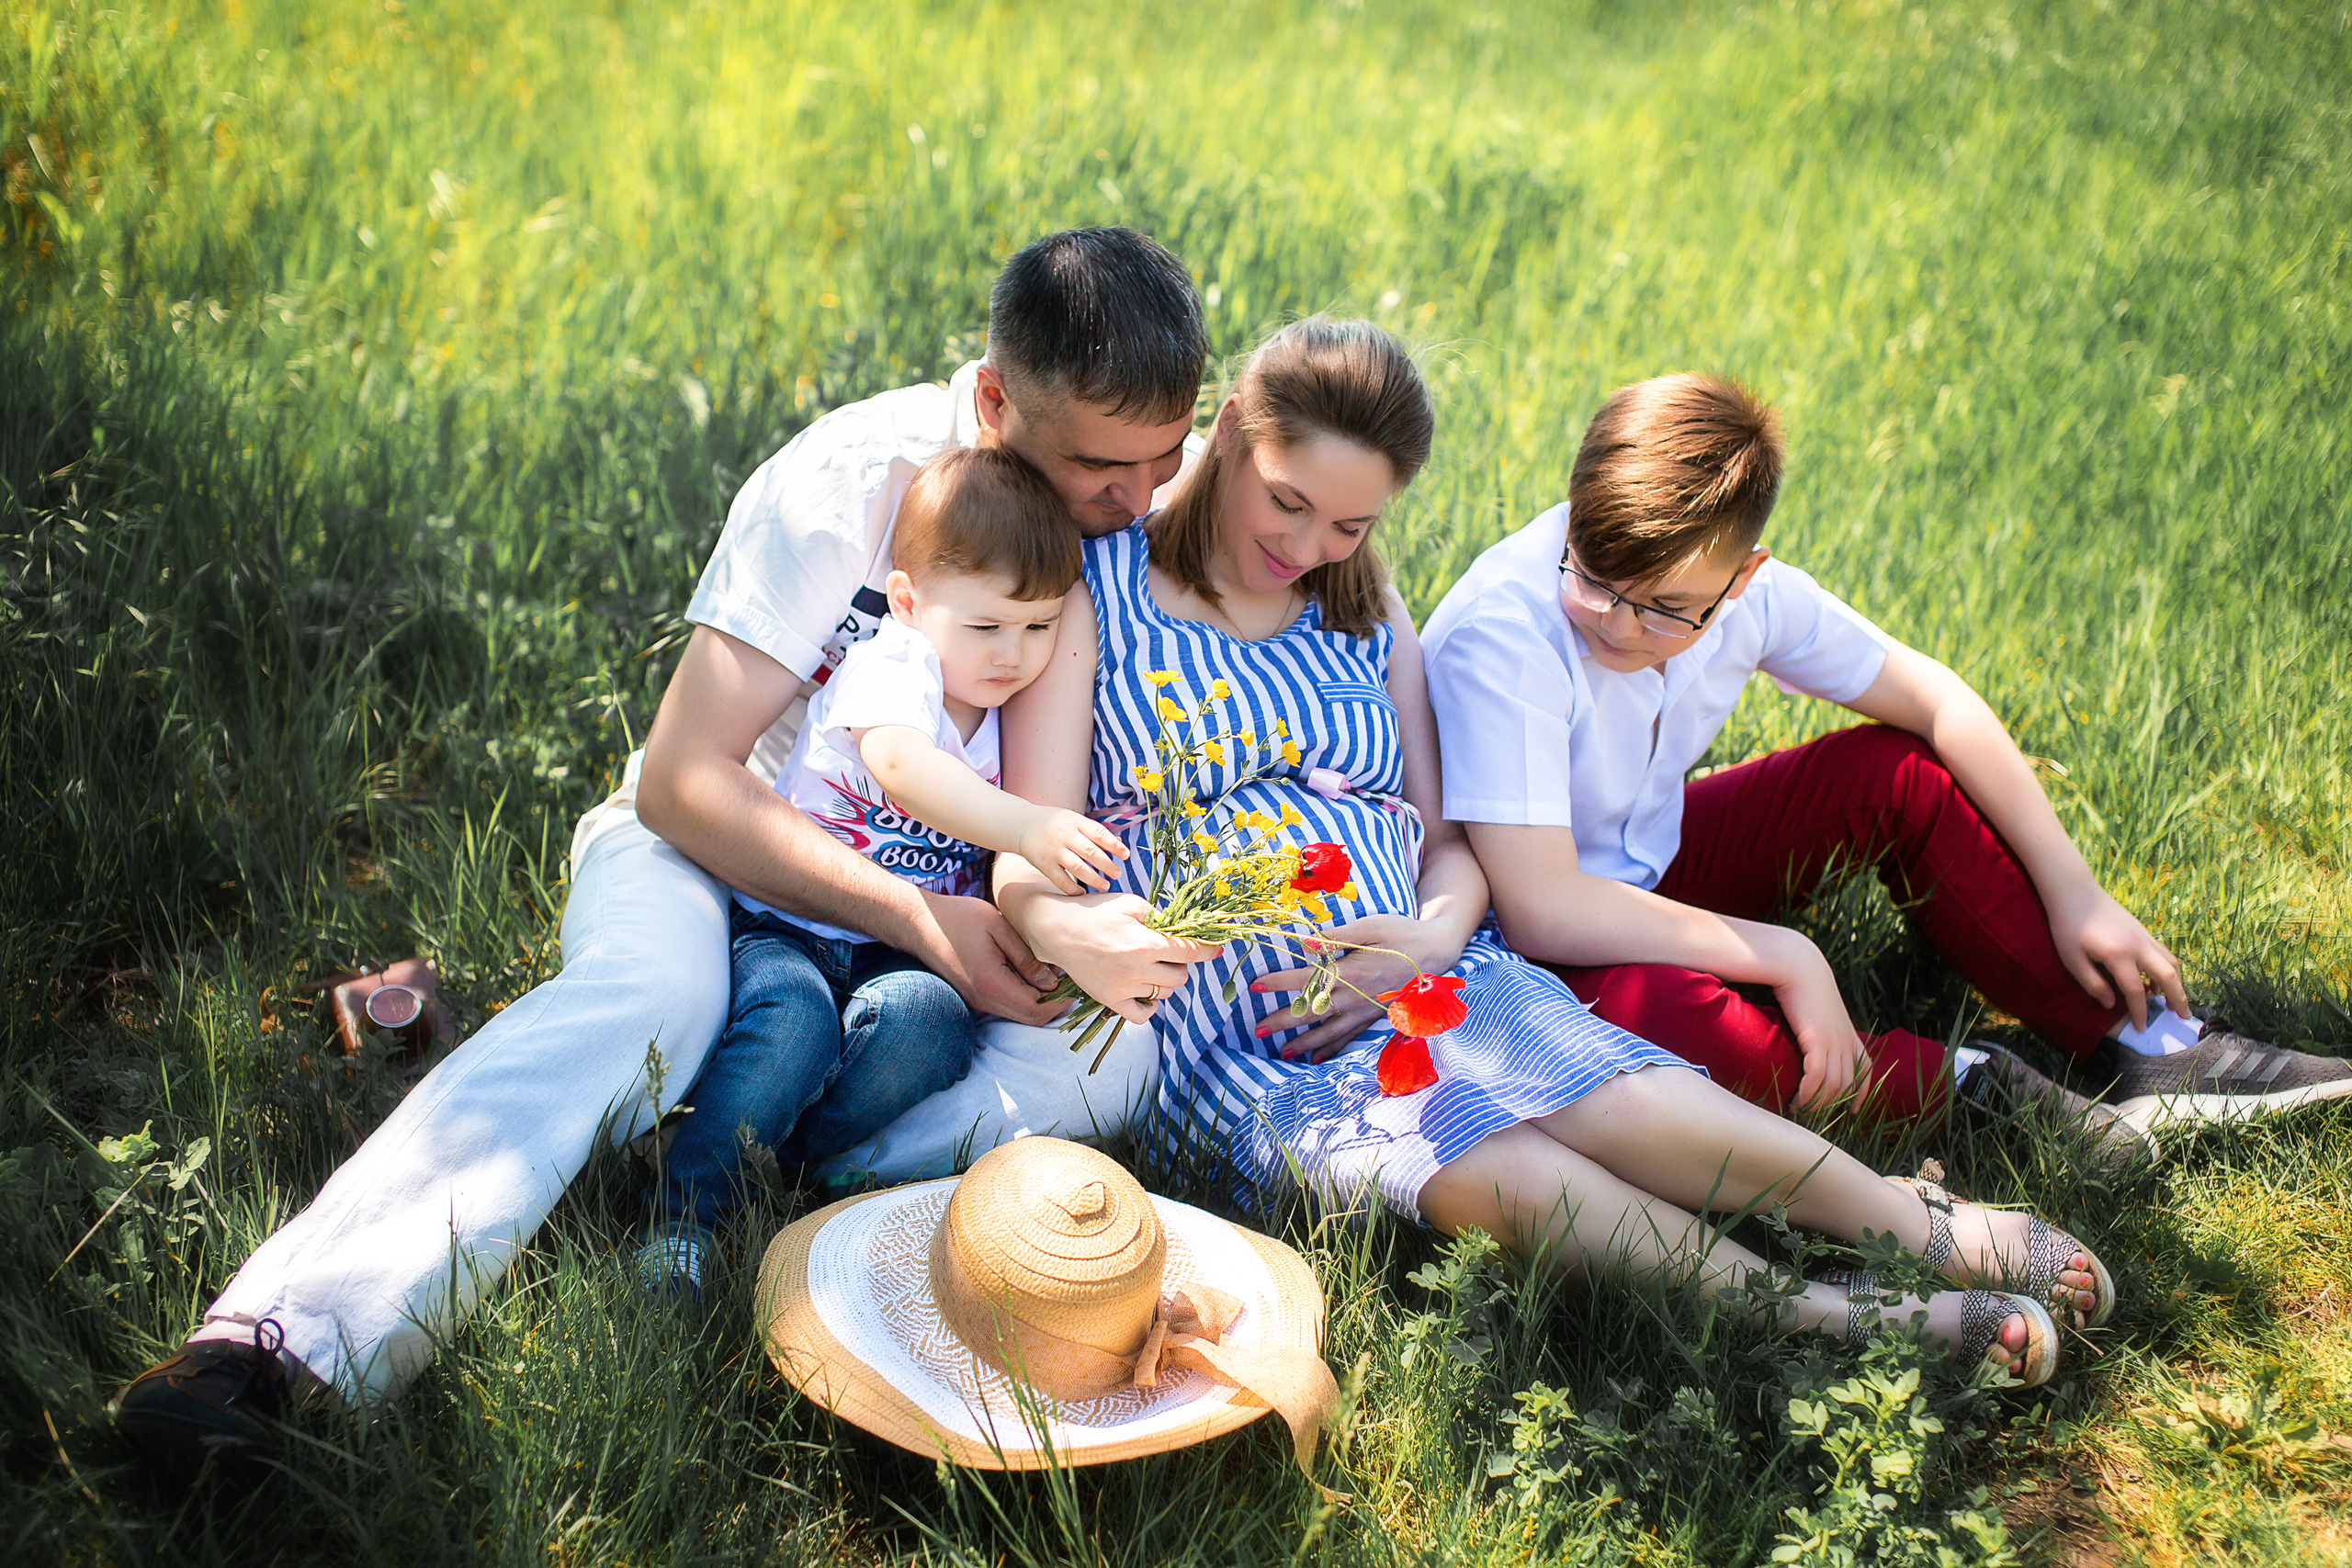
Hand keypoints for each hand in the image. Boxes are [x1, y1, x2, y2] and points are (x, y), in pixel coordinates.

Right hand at [911, 892, 1062, 1025]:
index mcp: (991, 984)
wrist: (919, 923)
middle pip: (1031, 1018)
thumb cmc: (959, 918)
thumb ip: (1026, 957)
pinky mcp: (975, 996)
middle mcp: (984, 1000)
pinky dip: (1025, 995)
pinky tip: (1030, 972)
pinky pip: (1007, 1005)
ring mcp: (977, 1000)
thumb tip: (1051, 981)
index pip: (1037, 1010)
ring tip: (1051, 972)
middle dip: (1054, 1003)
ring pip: (1019, 1014)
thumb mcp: (999, 928)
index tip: (1073, 981)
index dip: (1061, 1001)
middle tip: (1067, 977)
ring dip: (1040, 1000)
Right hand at [1012, 889, 1220, 1025]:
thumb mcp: (1131, 904)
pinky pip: (1143, 1015)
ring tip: (1153, 966)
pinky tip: (1146, 989)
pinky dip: (1151, 1005)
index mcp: (1146, 944)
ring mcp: (1124, 988)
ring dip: (1166, 980)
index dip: (1208, 950)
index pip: (1190, 952)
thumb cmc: (1095, 912)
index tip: (1216, 949)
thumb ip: (1160, 916)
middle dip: (1181, 964)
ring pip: (1165, 993)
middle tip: (1169, 952)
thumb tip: (1182, 928)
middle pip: (1181, 976)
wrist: (1057, 929)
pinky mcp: (1111, 1000)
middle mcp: (1137, 970)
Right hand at [1017, 808, 1129, 894]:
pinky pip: (1061, 880)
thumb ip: (1094, 831)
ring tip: (1105, 886)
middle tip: (1118, 874)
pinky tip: (1083, 893)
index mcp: (1075, 821)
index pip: (1099, 833)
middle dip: (1107, 865)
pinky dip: (1073, 889)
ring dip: (1094, 880)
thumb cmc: (1056, 823)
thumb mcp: (1074, 820)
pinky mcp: (1044, 865)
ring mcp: (1054, 851)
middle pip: (1091, 852)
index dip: (1115, 845)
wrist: (1022, 825)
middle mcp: (1065, 836)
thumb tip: (1119, 843)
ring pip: (1078, 869)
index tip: (1126, 855)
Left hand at [1252, 914, 1453, 1062]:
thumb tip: (1303, 943)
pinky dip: (1332, 1049)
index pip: (1305, 979)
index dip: (1278, 983)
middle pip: (1311, 1012)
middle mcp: (1354, 996)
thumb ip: (1335, 938)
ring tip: (1282, 1053)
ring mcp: (1365, 1010)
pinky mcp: (1375, 1016)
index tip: (1254, 986)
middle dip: (1282, 1022)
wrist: (1437, 951)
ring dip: (1303, 1042)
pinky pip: (1350, 1037)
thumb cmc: (1400, 934)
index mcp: (1349, 972)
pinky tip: (1317, 1058)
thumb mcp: (1368, 927)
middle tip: (1256, 1030)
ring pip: (1329, 1031)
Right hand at [1760, 929, 1870, 1112]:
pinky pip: (1818, 1076)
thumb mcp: (1815, 1010)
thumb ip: (1816, 1027)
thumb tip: (1804, 1040)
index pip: (1865, 1070)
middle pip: (1848, 1085)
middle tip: (1810, 1117)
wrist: (1798, 965)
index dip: (1861, 1093)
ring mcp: (1835, 1041)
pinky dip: (1808, 1092)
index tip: (1851, 1111)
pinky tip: (1796, 1099)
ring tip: (1798, 1110)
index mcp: (1849, 1034)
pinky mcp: (1819, 1039)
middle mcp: (1847, 1041)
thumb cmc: (1800, 985)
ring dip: (1817, 1103)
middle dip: (1831, 1106)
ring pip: (1834, 1085)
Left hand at [2043, 882, 2186, 1029]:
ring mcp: (2144, 936)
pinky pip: (2164, 953)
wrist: (2075, 892)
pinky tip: (2157, 980)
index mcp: (2119, 955)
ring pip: (2171, 963)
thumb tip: (2111, 1005)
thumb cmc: (2068, 926)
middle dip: (2178, 999)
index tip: (2142, 1028)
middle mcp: (2138, 946)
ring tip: (2173, 1002)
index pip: (2136, 991)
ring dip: (2177, 983)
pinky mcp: (2143, 930)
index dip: (2140, 1012)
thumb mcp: (2072, 958)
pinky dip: (2168, 969)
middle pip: (2168, 977)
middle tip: (2184, 1017)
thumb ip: (2092, 983)